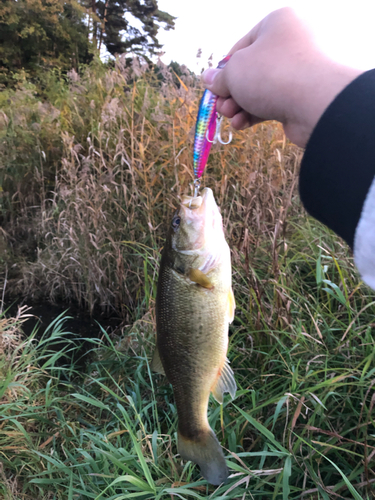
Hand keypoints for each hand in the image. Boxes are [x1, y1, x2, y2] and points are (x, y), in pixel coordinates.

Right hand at [202, 7, 362, 146]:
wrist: (317, 102)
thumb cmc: (271, 74)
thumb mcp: (235, 71)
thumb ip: (219, 77)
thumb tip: (207, 78)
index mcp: (278, 23)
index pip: (242, 46)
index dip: (223, 69)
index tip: (214, 88)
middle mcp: (292, 43)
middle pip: (251, 70)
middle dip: (231, 92)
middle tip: (221, 108)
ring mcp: (299, 71)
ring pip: (260, 89)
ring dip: (240, 106)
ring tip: (230, 118)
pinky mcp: (303, 97)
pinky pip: (273, 102)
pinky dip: (255, 113)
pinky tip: (242, 124)